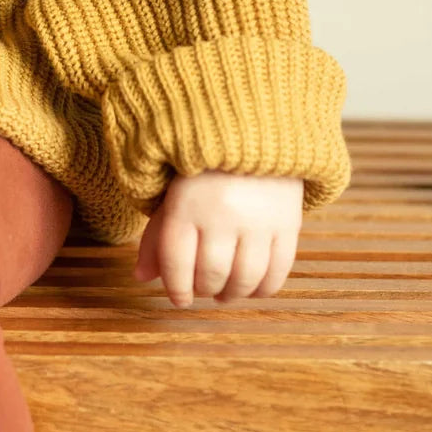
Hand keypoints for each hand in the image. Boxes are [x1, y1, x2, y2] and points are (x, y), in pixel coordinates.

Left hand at [133, 169, 303, 306]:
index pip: (176, 262)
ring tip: (226, 292)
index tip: (180, 299)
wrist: (257, 132)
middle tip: (204, 289)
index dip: (177, 288)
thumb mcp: (174, 192)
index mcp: (187, 203)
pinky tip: (253, 288)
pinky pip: (279, 270)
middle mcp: (223, 214)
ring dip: (233, 294)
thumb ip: (157, 235)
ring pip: (245, 278)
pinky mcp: (289, 223)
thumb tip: (142, 278)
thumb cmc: (206, 167)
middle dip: (205, 289)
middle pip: (212, 274)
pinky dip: (264, 288)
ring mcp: (259, 220)